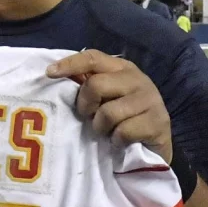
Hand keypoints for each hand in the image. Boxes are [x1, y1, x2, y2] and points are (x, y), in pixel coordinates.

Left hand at [47, 51, 172, 163]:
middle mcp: (138, 79)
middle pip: (96, 85)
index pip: (93, 58)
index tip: (49, 73)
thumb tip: (58, 77)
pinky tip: (122, 142)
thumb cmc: (124, 120)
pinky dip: (117, 141)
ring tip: (108, 132)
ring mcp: (150, 100)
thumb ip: (90, 87)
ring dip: (102, 128)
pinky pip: (123, 132)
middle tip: (90, 117)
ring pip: (108, 113)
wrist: (155, 148)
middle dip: (86, 106)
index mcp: (122, 68)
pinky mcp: (157, 122)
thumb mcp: (106, 99)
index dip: (70, 64)